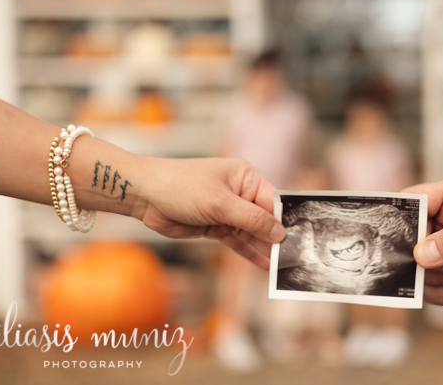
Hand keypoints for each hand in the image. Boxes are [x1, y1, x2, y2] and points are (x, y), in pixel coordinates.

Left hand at [131, 157, 284, 269]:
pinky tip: (263, 264)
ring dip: (264, 247)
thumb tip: (280, 233)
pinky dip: (248, 251)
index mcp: (246, 177)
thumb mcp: (220, 203)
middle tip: (294, 257)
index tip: (298, 239)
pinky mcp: (216, 225)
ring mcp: (228, 210)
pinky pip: (237, 240)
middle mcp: (240, 192)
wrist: (144, 195)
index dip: (285, 220)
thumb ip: (252, 219)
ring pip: (252, 231)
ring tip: (282, 265)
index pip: (273, 200)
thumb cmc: (181, 187)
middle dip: (276, 236)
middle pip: (265, 217)